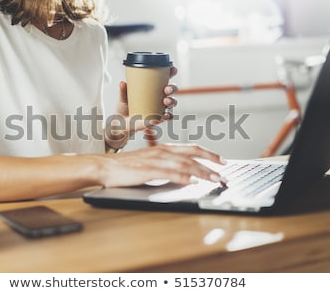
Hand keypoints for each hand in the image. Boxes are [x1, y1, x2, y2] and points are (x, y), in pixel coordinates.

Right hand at [99, 144, 226, 187]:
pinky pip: (169, 173)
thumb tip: (183, 173)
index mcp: (163, 148)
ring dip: (202, 172)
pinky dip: (183, 177)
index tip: (221, 161)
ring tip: (215, 179)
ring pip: (184, 164)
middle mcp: (162, 151)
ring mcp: (155, 160)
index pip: (191, 148)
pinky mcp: (148, 170)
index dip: (209, 154)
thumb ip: (166, 164)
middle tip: (224, 172)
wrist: (105, 166)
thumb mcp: (149, 161)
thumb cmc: (126, 166)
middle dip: (211, 163)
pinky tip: (192, 182)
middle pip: (192, 154)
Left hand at [105, 67, 178, 148]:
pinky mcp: (157, 119)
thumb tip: (123, 83)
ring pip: (171, 103)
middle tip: (167, 89)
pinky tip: (165, 115)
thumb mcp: (123, 98)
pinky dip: (168, 116)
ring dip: (171, 101)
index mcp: (152, 90)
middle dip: (173, 88)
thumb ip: (123, 91)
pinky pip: (166, 117)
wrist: (121, 125)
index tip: (173, 69)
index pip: (163, 79)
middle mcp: (158, 98)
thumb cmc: (123, 110)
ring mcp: (158, 108)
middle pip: (171, 91)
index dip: (170, 73)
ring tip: (165, 101)